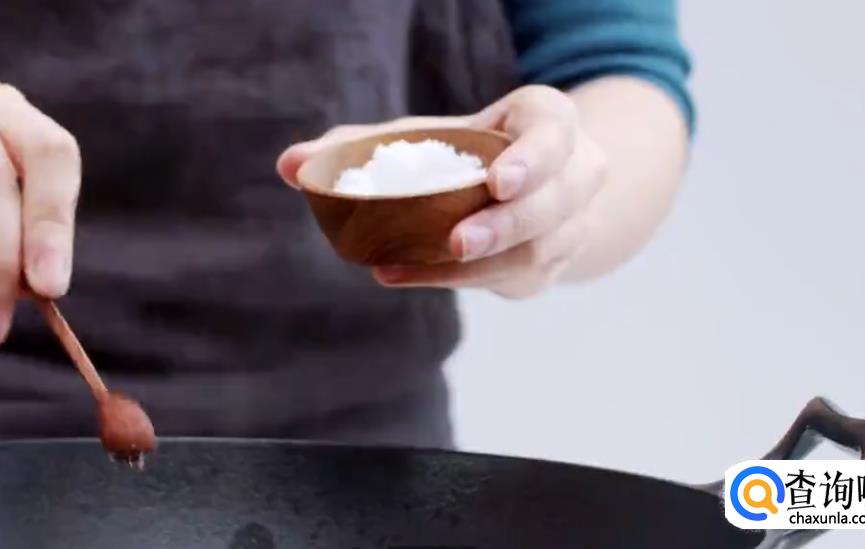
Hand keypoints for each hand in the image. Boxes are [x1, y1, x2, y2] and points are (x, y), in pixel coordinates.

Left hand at [277, 85, 607, 297]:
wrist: (526, 189)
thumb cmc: (468, 152)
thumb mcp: (425, 137)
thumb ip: (360, 147)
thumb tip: (290, 165)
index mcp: (550, 123)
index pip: (556, 132)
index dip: (534, 157)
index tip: (497, 181)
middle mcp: (574, 174)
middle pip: (554, 203)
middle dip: (506, 225)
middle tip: (458, 240)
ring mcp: (569, 226)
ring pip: (538, 251)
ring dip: (474, 267)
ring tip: (402, 268)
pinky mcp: (550, 268)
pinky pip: (514, 280)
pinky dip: (457, 281)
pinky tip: (403, 275)